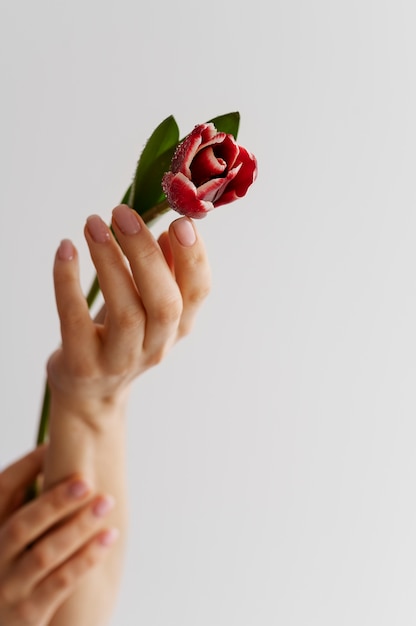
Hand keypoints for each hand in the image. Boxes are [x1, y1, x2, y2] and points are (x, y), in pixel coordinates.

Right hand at [0, 447, 117, 625]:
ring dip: (78, 527)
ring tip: (106, 503)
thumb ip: (25, 504)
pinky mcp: (28, 614)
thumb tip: (50, 454)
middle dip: (54, 501)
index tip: (50, 446)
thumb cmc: (10, 574)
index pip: (0, 493)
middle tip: (86, 480)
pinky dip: (86, 559)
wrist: (1, 625)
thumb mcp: (8, 538)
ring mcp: (8, 589)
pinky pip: (61, 583)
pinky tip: (108, 538)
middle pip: (21, 525)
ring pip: (44, 554)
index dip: (23, 468)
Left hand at [46, 205, 210, 418]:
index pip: (198, 292)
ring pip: (125, 312)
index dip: (193, 257)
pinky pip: (75, 320)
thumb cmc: (120, 337)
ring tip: (93, 224)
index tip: (180, 220)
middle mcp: (156, 346)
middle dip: (146, 255)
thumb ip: (164, 272)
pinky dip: (68, 282)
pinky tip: (65, 250)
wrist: (90, 392)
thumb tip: (172, 231)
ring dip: (109, 262)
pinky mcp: (83, 364)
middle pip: (164, 304)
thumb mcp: (148, 306)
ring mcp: (120, 360)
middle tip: (124, 214)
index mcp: (178, 327)